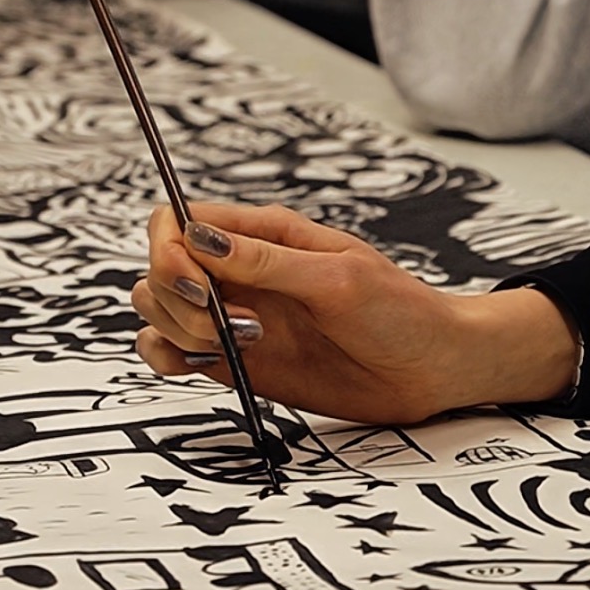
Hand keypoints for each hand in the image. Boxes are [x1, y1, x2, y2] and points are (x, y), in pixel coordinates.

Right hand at [132, 200, 579, 424]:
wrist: (430, 368)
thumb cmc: (399, 311)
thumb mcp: (338, 278)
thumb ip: (267, 262)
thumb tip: (200, 240)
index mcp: (264, 234)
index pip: (179, 220)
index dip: (169, 249)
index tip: (197, 284)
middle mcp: (240, 270)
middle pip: (160, 266)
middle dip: (175, 297)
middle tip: (231, 324)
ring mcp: (233, 315)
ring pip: (159, 309)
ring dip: (177, 329)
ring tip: (237, 344)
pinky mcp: (235, 359)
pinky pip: (173, 352)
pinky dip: (166, 357)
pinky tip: (197, 365)